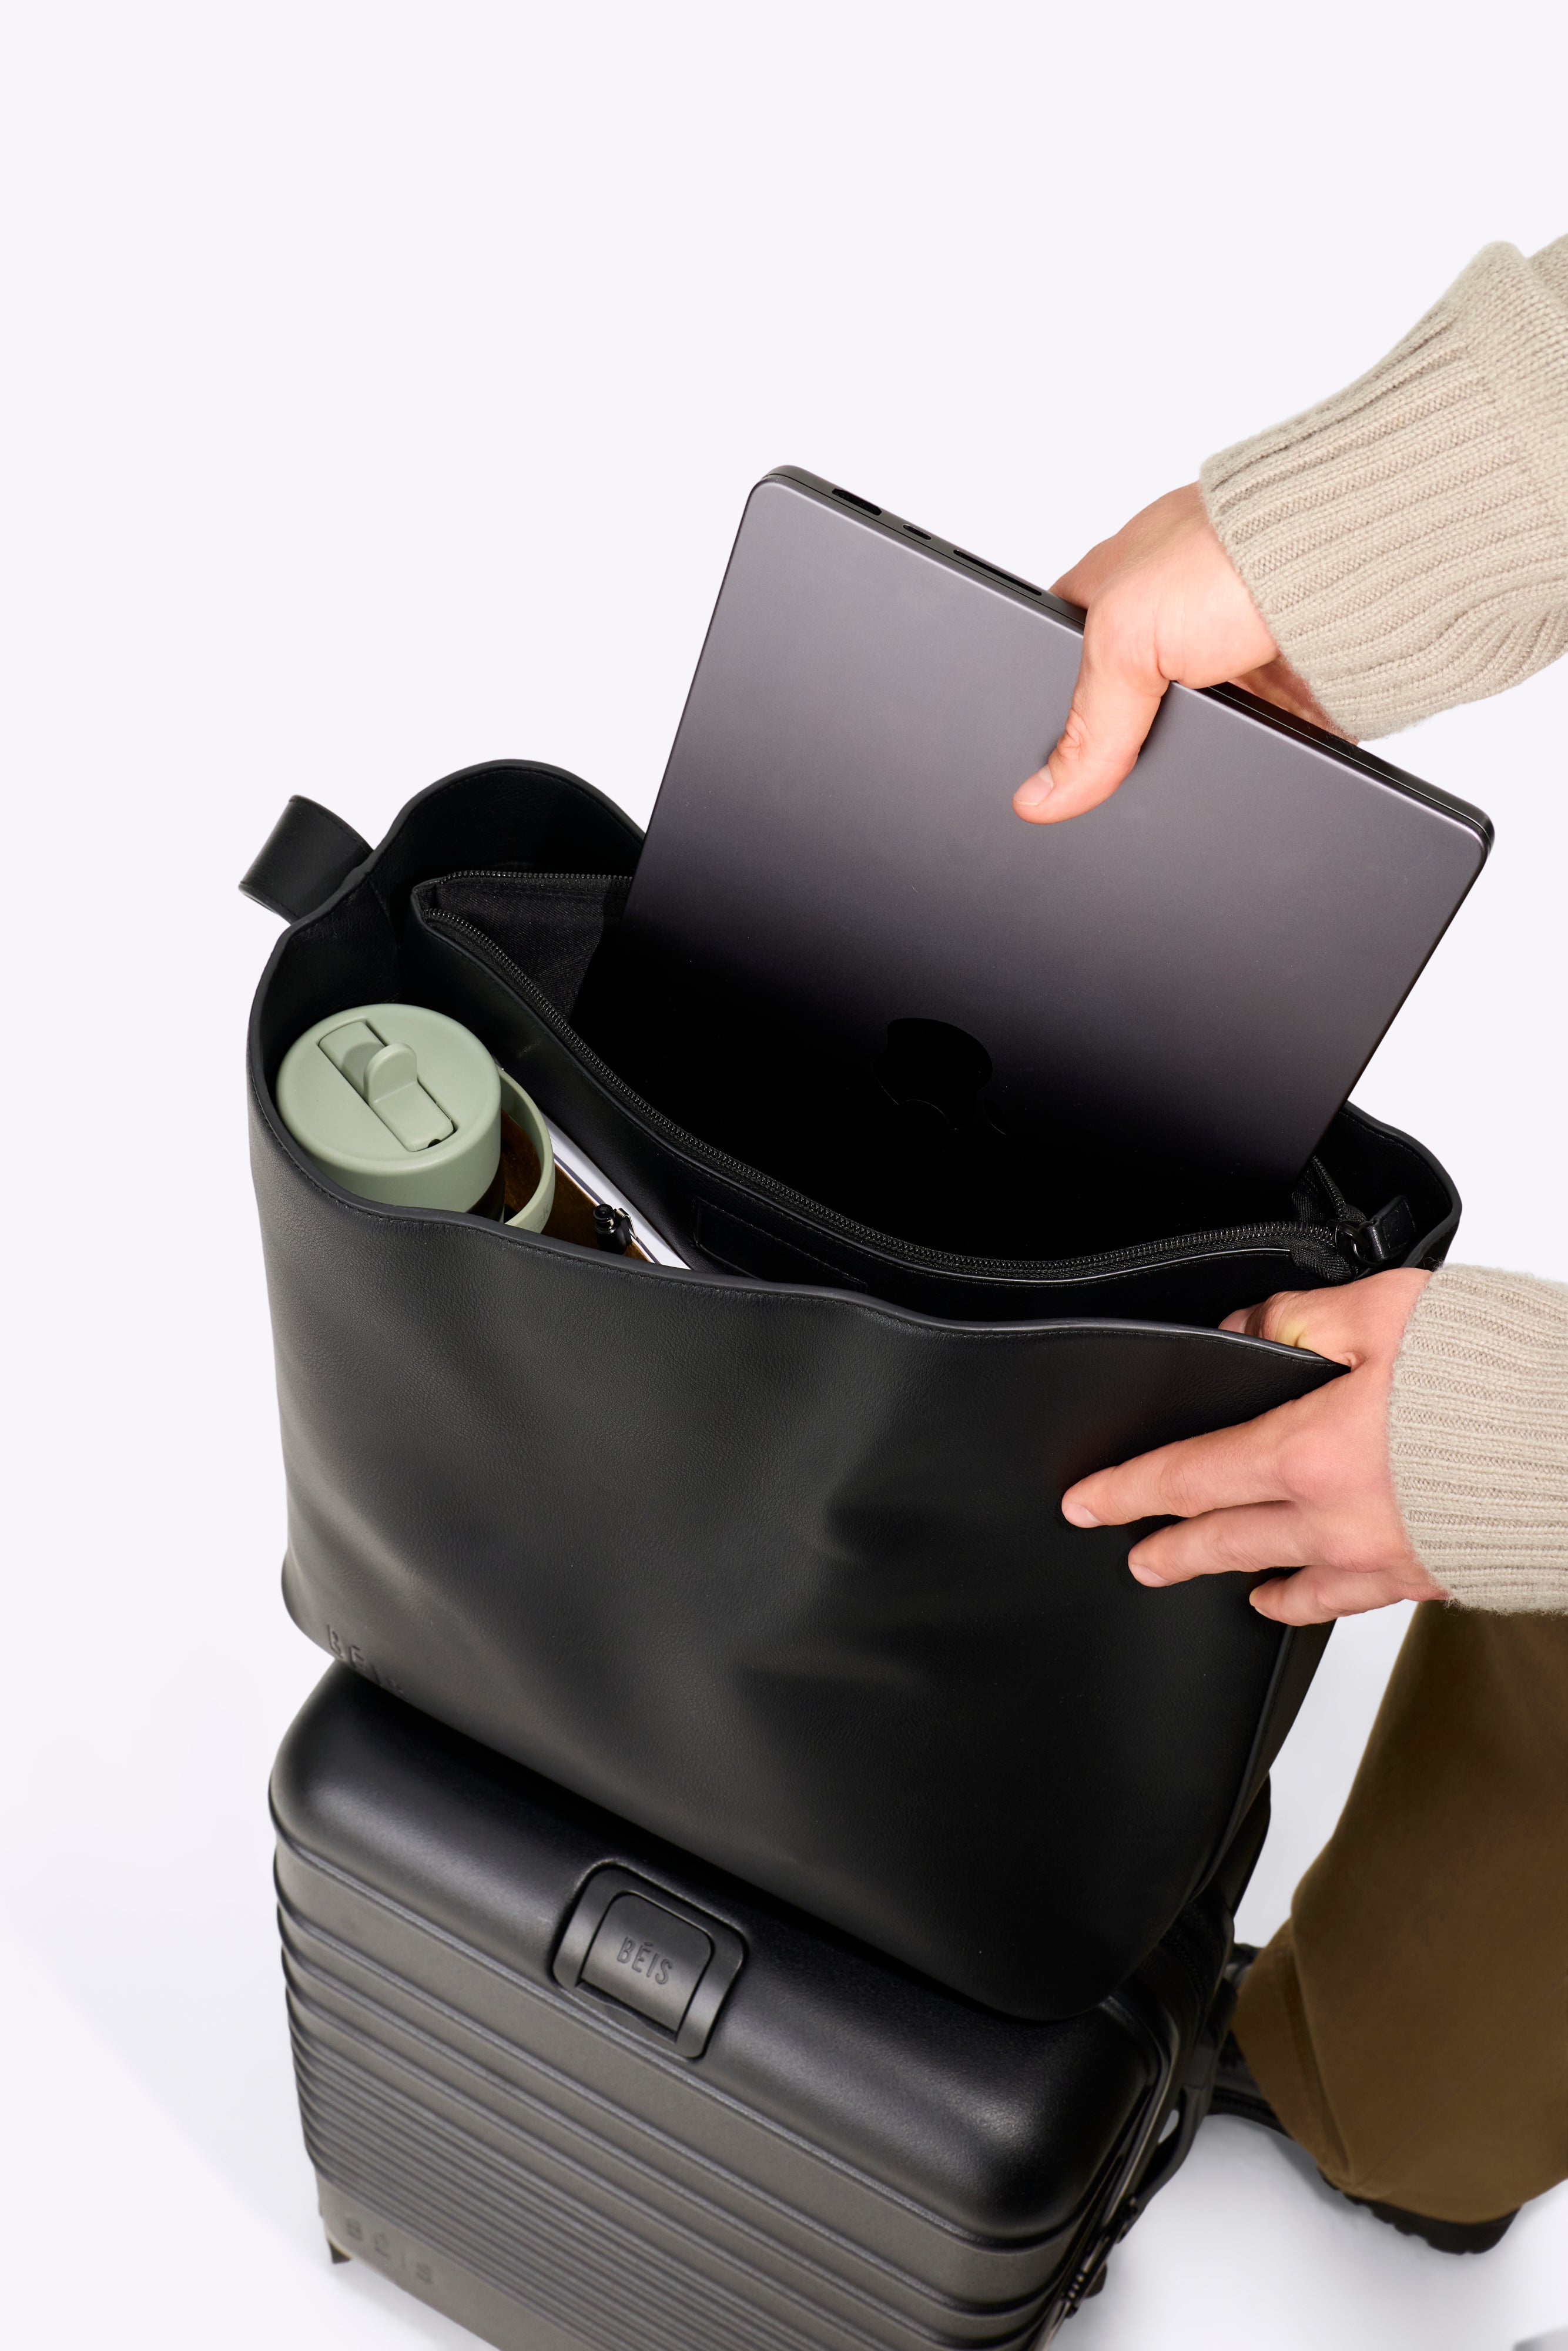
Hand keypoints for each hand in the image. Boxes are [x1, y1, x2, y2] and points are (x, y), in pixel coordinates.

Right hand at [1014, 484, 1339, 824]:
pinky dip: (1248, 763)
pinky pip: (1253, 747)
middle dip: (1124, 745)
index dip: (1049, 708)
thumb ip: (1084, 728)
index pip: (1061, 659)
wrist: (1353, 559)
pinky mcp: (1280, 689)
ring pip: (1191, 735)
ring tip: (1188, 761)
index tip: (1044, 763)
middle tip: (1116, 774)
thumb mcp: (1124, 642)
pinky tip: (1239, 761)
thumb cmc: (1234, 552)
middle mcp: (1169, 620)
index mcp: (1113, 591)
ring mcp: (1227, 654)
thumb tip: (1041, 797)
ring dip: (1193, 755)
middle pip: (1125, 709)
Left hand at [1059, 1271, 1447, 1623]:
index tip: (1086, 1502)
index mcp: (1311, 1452)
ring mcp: (1382, 1556)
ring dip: (1231, 1575)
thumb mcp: (1381, 1311)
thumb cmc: (1498, 1375)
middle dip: (1166, 1547)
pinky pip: (1346, 1600)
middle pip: (1223, 1540)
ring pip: (1282, 1578)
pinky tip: (1290, 1597)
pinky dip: (1305, 1600)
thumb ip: (1298, 1317)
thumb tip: (1244, 1328)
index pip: (1189, 1476)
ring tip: (1200, 1574)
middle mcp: (1336, 1519)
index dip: (1128, 1490)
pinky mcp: (1427, 1574)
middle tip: (1132, 1555)